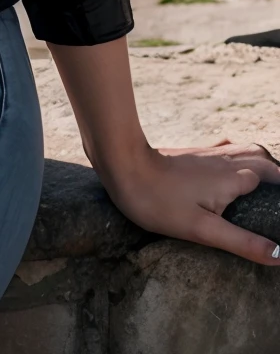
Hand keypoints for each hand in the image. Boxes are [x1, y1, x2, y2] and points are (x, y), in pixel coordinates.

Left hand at [100, 137, 279, 264]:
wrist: (124, 167)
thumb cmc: (160, 202)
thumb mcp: (203, 230)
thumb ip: (243, 241)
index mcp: (234, 178)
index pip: (273, 180)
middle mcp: (227, 160)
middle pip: (264, 161)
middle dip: (277, 176)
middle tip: (276, 199)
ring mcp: (210, 153)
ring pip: (247, 150)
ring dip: (263, 164)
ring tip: (268, 185)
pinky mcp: (195, 151)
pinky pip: (228, 148)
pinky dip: (241, 156)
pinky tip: (236, 164)